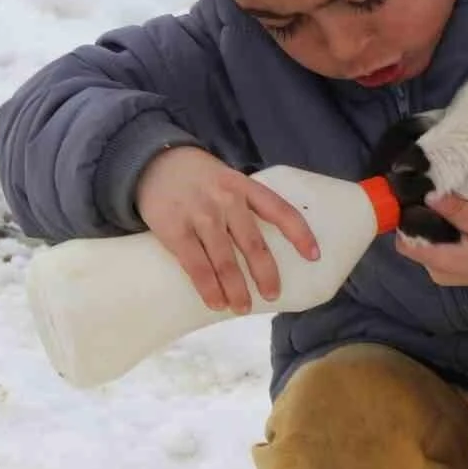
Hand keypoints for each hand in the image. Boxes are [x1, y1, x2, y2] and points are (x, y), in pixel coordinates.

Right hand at [135, 147, 320, 313]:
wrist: (153, 161)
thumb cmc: (197, 178)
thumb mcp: (227, 179)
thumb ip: (244, 204)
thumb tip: (263, 248)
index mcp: (244, 186)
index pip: (280, 210)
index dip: (300, 234)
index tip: (314, 256)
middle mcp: (226, 199)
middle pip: (254, 243)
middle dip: (266, 274)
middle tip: (273, 296)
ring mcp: (201, 215)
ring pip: (226, 260)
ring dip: (236, 289)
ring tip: (242, 307)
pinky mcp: (175, 229)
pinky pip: (196, 265)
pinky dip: (208, 287)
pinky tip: (216, 302)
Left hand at [395, 193, 467, 287]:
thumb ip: (456, 210)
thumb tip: (430, 196)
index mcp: (439, 262)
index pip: (404, 244)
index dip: (403, 222)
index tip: (409, 201)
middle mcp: (437, 272)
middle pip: (414, 243)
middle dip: (419, 221)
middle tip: (429, 197)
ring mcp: (448, 274)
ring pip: (428, 246)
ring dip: (432, 227)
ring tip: (443, 205)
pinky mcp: (459, 270)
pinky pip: (440, 250)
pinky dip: (442, 235)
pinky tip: (454, 220)